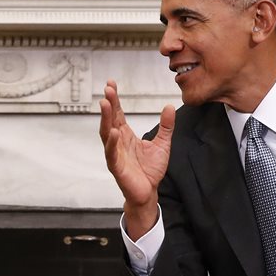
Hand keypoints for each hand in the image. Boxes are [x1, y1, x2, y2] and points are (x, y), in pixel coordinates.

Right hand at [99, 79, 173, 238]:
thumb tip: (169, 107)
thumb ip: (166, 126)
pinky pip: (112, 154)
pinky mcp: (117, 167)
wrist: (149, 191)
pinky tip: (113, 132)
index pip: (118, 113)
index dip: (115, 99)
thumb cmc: (151, 170)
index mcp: (126, 135)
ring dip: (105, 119)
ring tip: (105, 105)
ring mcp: (115, 154)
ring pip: (106, 134)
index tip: (111, 84)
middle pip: (110, 120)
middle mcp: (118, 142)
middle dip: (108, 104)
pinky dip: (111, 144)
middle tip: (107, 90)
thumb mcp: (163, 144)